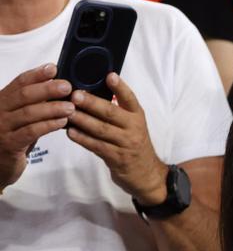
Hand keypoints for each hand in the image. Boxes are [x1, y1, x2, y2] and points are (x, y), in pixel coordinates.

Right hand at [0, 64, 74, 187]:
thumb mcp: (23, 119)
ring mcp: (2, 128)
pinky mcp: (9, 144)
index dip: (36, 74)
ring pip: (28, 113)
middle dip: (47, 89)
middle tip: (67, 86)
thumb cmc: (15, 139)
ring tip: (71, 107)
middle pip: (24, 95)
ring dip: (52, 108)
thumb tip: (59, 90)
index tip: (53, 68)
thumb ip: (35, 105)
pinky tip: (62, 122)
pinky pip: (30, 132)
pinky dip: (48, 125)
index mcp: (2, 101)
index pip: (19, 83)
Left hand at [67, 72, 168, 204]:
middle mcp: (134, 128)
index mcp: (137, 116)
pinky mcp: (117, 158)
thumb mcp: (132, 125)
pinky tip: (70, 132)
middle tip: (75, 94)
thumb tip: (90, 92)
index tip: (109, 76)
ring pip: (101, 129)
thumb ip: (117, 110)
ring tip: (67, 112)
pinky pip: (97, 146)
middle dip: (92, 103)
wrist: (147, 174)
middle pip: (111, 113)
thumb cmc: (133, 144)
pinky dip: (83, 139)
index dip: (120, 87)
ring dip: (82, 120)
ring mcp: (126, 144)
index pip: (130, 99)